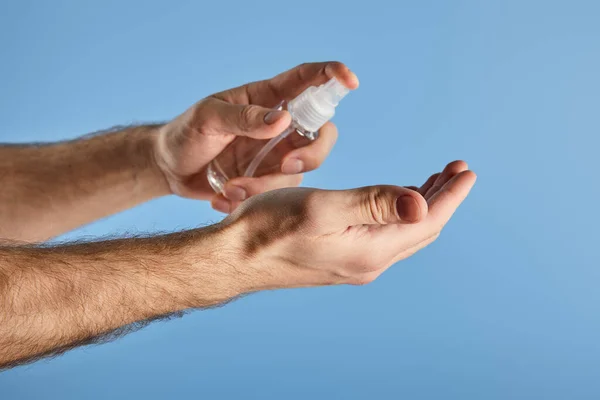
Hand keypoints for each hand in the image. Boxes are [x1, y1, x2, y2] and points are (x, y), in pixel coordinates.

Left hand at [153, 62, 358, 212]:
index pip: (306, 80)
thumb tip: (284, 120)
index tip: (350, 80)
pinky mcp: (269, 181)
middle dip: (314, 153)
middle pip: (321, 134)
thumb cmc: (187, 133)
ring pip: (301, 171)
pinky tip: (223, 198)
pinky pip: (279, 195)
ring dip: (268, 185)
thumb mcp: (208, 118)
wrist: (170, 169)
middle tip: (288, 166)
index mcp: (266, 99)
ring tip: (230, 189)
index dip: (331, 75)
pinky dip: (252, 199)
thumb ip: (244, 117)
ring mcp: (277, 155)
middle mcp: (280, 127)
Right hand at [220, 161, 475, 289]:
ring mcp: (355, 263)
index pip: (427, 221)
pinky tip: (396, 200)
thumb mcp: (322, 208)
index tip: (467, 171)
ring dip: (422, 205)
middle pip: (421, 229)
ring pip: (403, 233)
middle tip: (455, 169)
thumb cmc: (268, 228)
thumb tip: (423, 206)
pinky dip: (399, 214)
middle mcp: (369, 262)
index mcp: (370, 250)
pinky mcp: (341, 259)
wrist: (234, 257)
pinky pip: (385, 236)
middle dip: (442, 197)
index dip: (451, 195)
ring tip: (434, 180)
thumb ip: (373, 203)